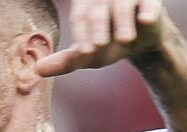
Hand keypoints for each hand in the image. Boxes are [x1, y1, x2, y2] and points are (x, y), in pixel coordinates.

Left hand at [36, 0, 165, 77]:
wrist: (141, 44)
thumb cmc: (109, 45)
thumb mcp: (88, 55)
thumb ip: (65, 61)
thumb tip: (37, 70)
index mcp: (86, 4)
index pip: (80, 15)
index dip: (82, 33)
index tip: (85, 51)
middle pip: (98, 9)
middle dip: (99, 27)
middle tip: (99, 46)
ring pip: (122, 5)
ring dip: (122, 22)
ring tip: (125, 39)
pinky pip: (150, 1)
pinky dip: (148, 10)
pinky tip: (146, 20)